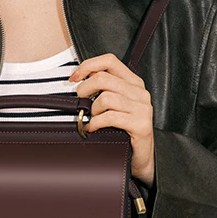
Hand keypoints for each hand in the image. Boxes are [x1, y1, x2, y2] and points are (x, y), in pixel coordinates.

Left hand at [69, 54, 154, 184]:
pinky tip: (93, 128)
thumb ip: (104, 89)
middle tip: (80, 101)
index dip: (88, 65)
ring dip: (93, 110)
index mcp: (133, 82)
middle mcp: (140, 92)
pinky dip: (96, 123)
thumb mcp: (115, 105)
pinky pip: (110, 117)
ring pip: (105, 98)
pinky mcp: (140, 124)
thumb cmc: (124, 130)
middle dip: (84, 89)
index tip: (75, 77)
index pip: (109, 61)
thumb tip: (78, 79)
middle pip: (103, 78)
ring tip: (93, 118)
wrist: (141, 156)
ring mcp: (142, 108)